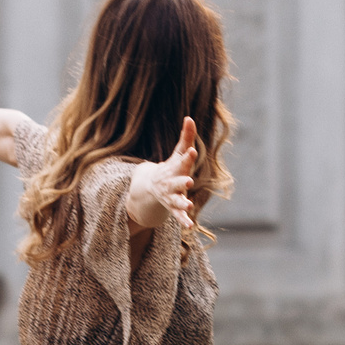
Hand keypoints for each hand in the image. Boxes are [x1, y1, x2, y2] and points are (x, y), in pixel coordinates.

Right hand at [124, 117, 198, 231]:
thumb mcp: (178, 153)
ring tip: (189, 205)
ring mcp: (171, 196)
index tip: (192, 151)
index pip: (182, 161)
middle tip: (188, 181)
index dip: (187, 157)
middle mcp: (171, 182)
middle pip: (177, 182)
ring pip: (177, 201)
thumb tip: (190, 117)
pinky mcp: (174, 208)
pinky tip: (190, 226)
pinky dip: (183, 220)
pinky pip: (178, 216)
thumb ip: (186, 137)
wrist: (151, 187)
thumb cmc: (171, 167)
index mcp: (175, 168)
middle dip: (182, 181)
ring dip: (183, 203)